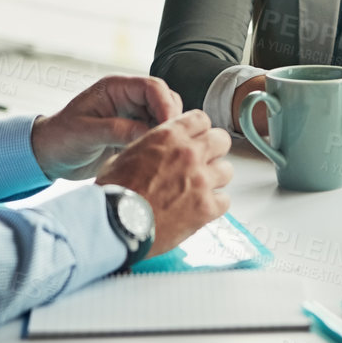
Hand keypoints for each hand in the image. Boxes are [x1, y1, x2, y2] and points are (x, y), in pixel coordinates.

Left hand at [30, 75, 181, 180]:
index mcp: (115, 88)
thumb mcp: (85, 133)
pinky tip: (159, 158)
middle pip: (164, 101)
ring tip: (167, 152)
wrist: (48, 157)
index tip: (171, 126)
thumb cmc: (59, 139)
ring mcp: (132, 116)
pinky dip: (160, 145)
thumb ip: (117, 130)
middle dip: (172, 120)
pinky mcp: (133, 134)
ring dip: (168, 133)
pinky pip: (155, 135)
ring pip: (164, 119)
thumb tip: (149, 133)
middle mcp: (127, 99)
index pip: (152, 87)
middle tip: (173, 143)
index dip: (166, 104)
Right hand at [96, 110, 234, 255]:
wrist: (115, 224)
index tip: (194, 140)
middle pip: (221, 140)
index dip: (198, 131)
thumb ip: (151, 147)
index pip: (201, 119)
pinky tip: (200, 210)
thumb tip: (157, 150)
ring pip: (227, 170)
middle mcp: (189, 154)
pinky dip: (214, 206)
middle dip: (213, 150)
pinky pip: (225, 201)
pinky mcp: (206, 207)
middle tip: (202, 163)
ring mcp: (201, 180)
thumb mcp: (126, 156)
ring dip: (215, 179)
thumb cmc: (114, 193)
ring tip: (200, 189)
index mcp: (169, 136)